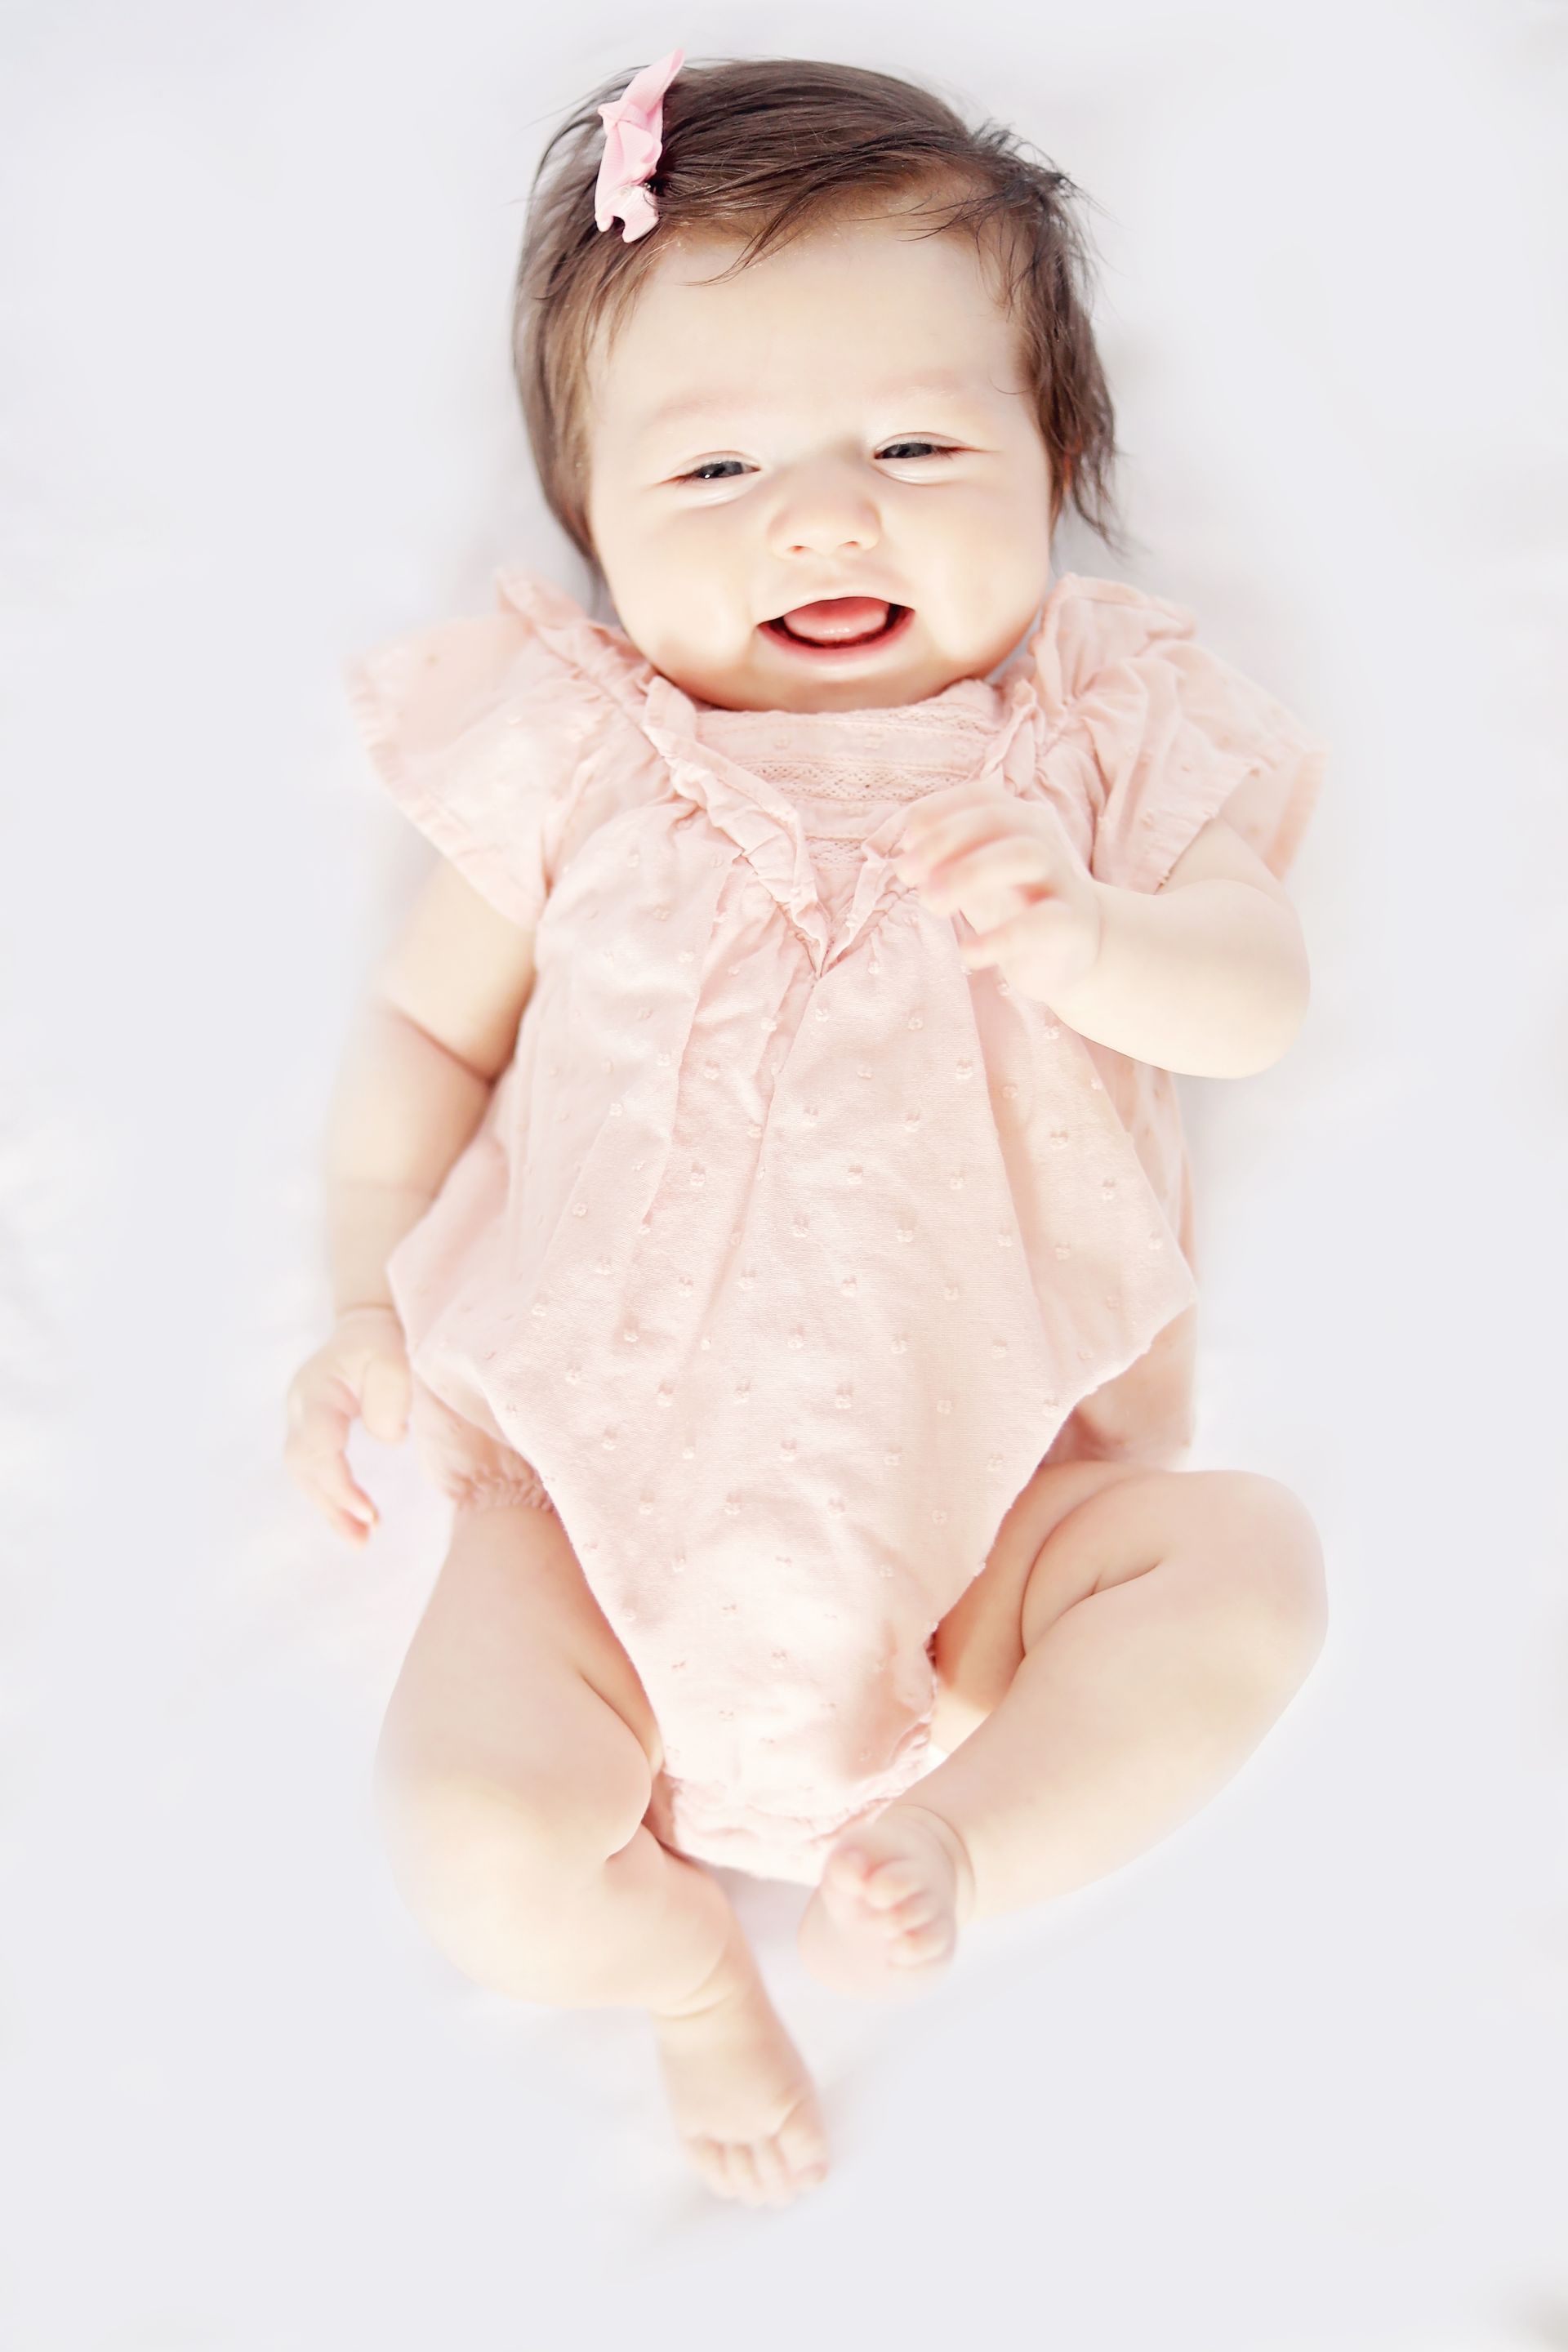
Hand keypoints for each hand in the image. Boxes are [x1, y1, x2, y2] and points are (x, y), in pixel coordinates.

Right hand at [283, 1304, 410, 1545]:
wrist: (368, 1325)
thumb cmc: (384, 1339)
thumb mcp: (394, 1356)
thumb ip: (391, 1395)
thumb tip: (390, 1438)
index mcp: (317, 1389)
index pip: (317, 1445)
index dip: (338, 1483)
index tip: (368, 1512)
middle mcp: (300, 1407)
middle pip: (304, 1466)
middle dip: (332, 1505)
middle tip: (364, 1539)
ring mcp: (301, 1419)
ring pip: (304, 1474)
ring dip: (331, 1509)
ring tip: (361, 1541)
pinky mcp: (312, 1431)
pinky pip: (314, 1471)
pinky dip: (332, 1497)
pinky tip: (356, 1521)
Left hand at [892, 784, 1103, 1000]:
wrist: (1077, 947)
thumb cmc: (1018, 902)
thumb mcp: (979, 873)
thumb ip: (947, 859)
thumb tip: (904, 855)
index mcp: (1019, 821)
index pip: (981, 798)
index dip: (938, 812)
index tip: (905, 842)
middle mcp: (1043, 841)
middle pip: (998, 819)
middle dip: (945, 841)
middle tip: (907, 875)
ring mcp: (1061, 880)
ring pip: (1026, 854)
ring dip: (971, 873)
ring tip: (930, 904)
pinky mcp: (1071, 925)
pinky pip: (1041, 923)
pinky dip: (1000, 938)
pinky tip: (968, 953)